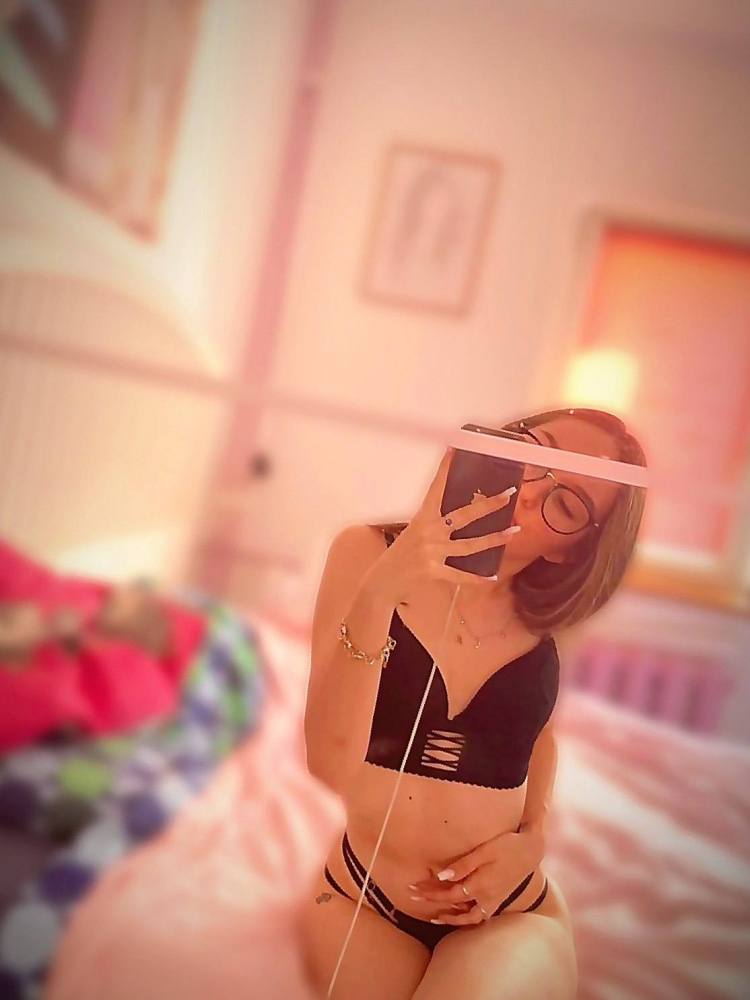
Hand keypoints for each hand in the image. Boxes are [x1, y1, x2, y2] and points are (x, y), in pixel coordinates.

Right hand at [367, 447, 520, 605]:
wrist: (381, 582)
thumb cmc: (400, 556)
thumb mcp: (414, 533)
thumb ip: (435, 524)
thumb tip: (461, 517)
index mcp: (422, 517)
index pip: (436, 487)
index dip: (446, 468)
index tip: (457, 448)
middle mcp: (428, 531)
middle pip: (465, 515)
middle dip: (489, 505)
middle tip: (509, 494)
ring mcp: (431, 552)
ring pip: (470, 545)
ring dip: (494, 539)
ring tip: (514, 531)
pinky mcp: (433, 572)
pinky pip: (461, 575)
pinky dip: (477, 578)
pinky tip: (492, 576)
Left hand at [408, 824, 544, 925]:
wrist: (532, 850)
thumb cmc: (508, 845)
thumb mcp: (485, 850)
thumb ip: (464, 864)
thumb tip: (442, 876)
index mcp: (480, 885)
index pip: (448, 893)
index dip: (430, 891)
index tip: (413, 887)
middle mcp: (485, 898)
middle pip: (453, 904)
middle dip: (432, 901)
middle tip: (412, 895)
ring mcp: (492, 902)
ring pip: (467, 917)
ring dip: (448, 917)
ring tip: (432, 916)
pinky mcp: (497, 900)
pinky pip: (478, 916)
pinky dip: (465, 918)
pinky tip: (456, 914)